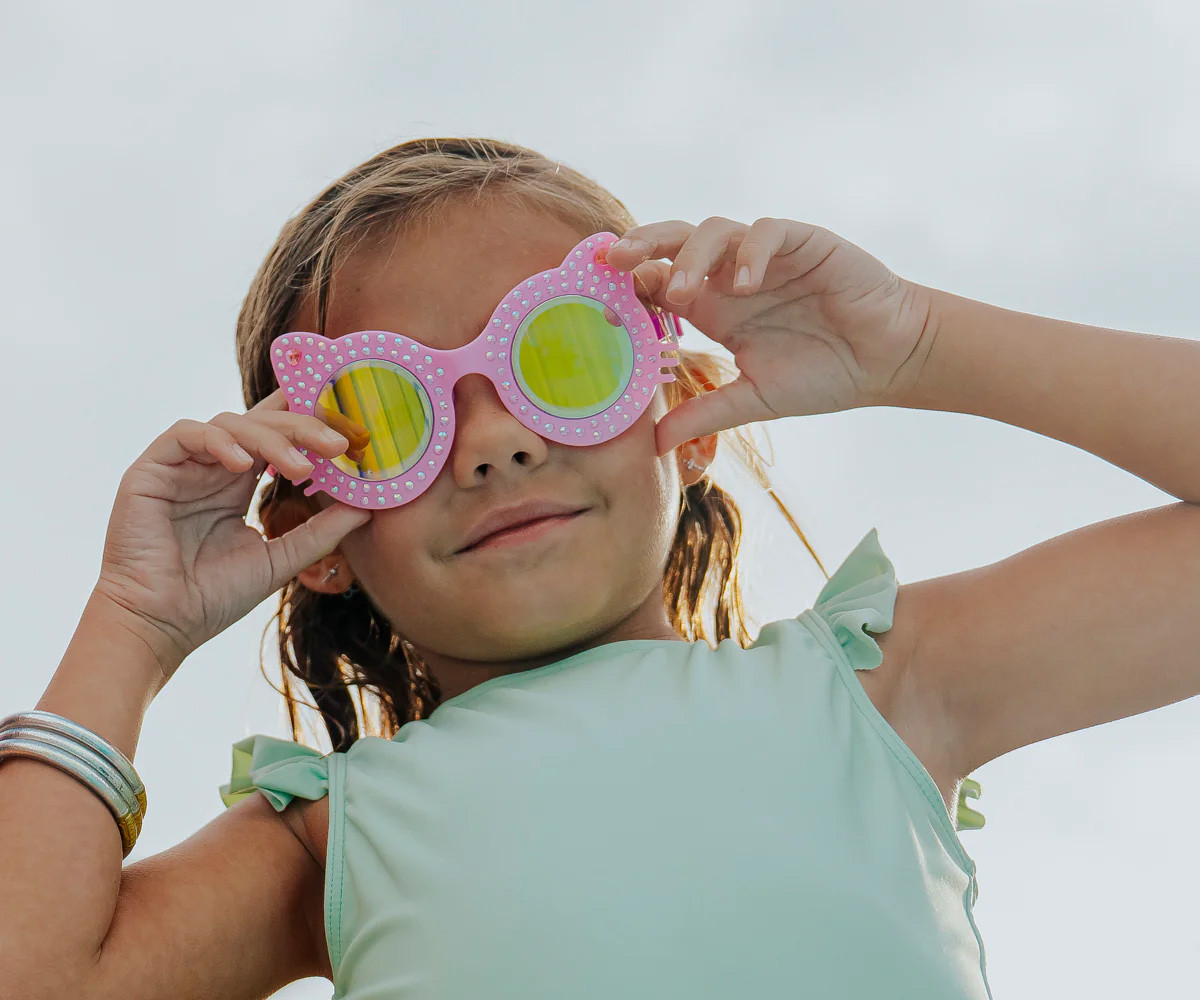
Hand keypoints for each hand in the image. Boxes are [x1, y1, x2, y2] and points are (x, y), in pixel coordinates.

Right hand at [93, 390, 372, 680]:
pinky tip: (245, 466)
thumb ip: (321, 532)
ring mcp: (182, 465)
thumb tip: (369, 508)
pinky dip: (219, 442)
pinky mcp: (151, 469)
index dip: (313, 426)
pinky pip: (186, 434)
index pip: (279, 436)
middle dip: (304, 428)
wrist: (160, 625)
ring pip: (231, 423)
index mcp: (240, 482)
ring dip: (270, 438)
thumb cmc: (212, 597)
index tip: (355, 438)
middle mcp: (213, 467)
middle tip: (341, 444)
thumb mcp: (280, 560)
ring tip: (300, 466)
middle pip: (263, 423)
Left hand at [605, 217, 936, 456]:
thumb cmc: (824, 373)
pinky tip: (747, 284)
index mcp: (715, 306)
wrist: (888, 359)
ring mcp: (766, 255)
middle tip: (615, 261)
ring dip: (693, 254)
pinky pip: (767, 232)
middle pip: (675, 242)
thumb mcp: (754, 400)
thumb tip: (654, 446)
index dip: (631, 284)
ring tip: (684, 290)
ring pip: (715, 230)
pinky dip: (752, 252)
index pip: (660, 281)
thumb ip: (706, 414)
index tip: (599, 299)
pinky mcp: (803, 242)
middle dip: (643, 245)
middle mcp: (732, 275)